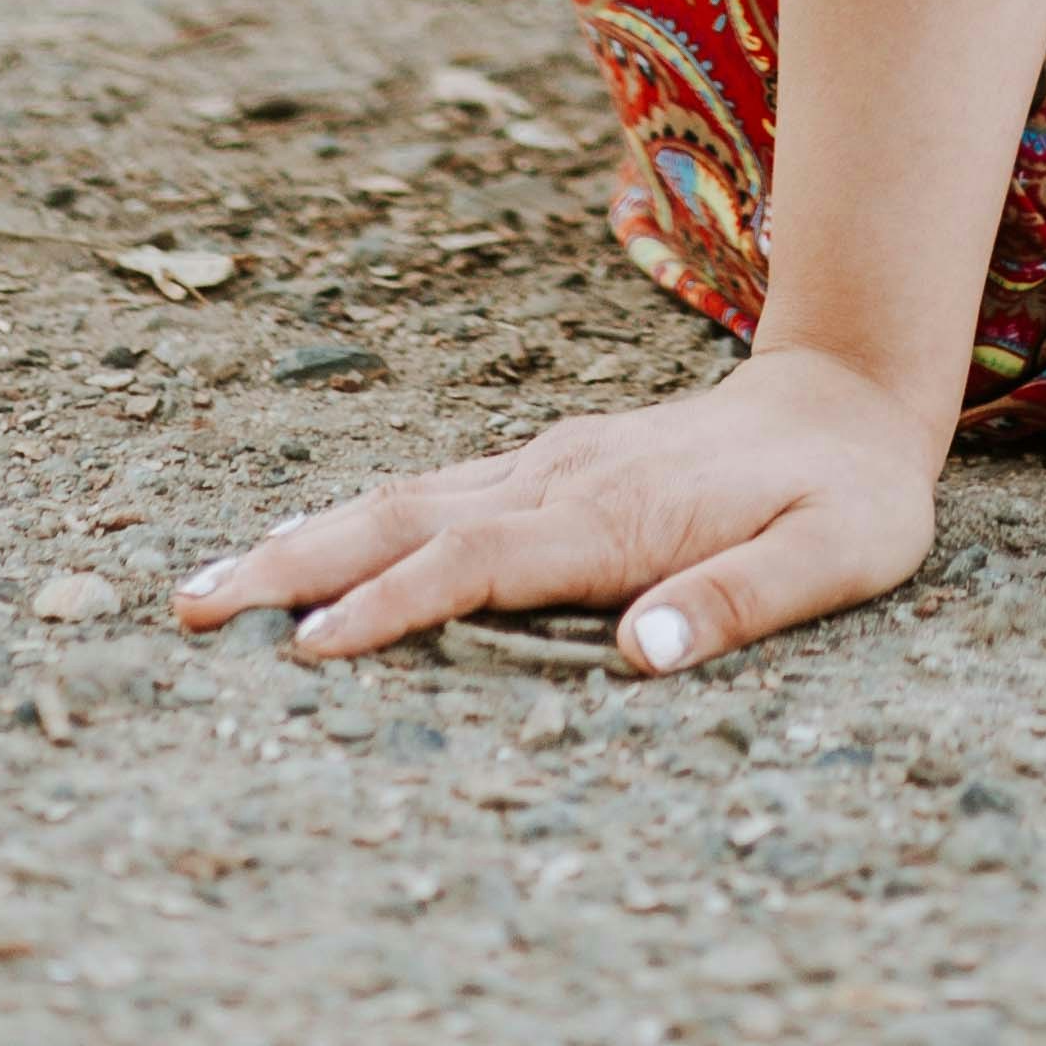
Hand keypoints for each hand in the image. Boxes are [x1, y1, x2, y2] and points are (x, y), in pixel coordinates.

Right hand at [170, 339, 940, 674]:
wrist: (853, 389)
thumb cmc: (849, 494)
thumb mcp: (832, 556)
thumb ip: (741, 601)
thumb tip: (640, 655)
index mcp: (618, 515)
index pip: (481, 565)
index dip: (393, 607)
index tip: (304, 649)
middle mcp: (564, 481)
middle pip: (409, 522)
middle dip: (298, 564)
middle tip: (192, 609)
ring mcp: (550, 466)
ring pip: (407, 501)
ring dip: (308, 541)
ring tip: (209, 585)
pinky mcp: (551, 467)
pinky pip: (436, 496)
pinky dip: (359, 522)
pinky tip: (308, 547)